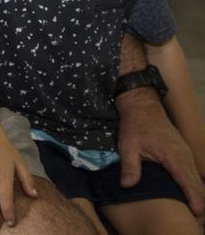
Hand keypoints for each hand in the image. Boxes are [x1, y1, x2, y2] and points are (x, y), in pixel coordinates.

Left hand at [117, 88, 204, 222]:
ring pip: (197, 178)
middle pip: (198, 183)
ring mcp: (186, 154)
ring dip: (198, 194)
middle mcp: (185, 156)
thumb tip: (127, 186)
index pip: (189, 182)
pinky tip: (190, 195)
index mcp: (174, 156)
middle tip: (195, 219)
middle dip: (199, 202)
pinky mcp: (184, 152)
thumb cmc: (135, 126)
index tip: (196, 213)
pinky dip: (194, 185)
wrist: (143, 106)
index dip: (194, 199)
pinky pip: (193, 172)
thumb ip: (130, 167)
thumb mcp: (128, 146)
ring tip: (194, 211)